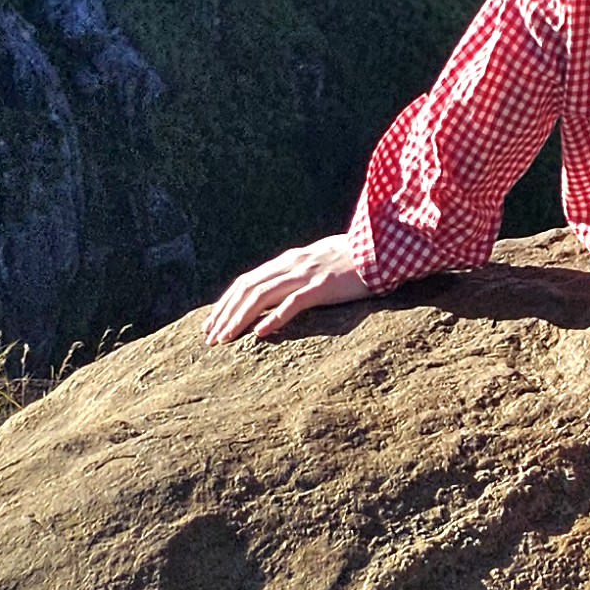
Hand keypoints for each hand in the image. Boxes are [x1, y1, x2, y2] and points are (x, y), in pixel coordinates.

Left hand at [202, 235, 371, 346]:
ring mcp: (306, 274)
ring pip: (262, 295)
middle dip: (224, 313)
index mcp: (289, 261)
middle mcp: (291, 265)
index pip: (247, 281)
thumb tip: (276, 296)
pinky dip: (274, 318)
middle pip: (248, 288)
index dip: (225, 302)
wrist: (380, 249)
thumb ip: (296, 275)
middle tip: (209, 338)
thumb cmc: (351, 261)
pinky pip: (293, 303)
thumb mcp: (317, 263)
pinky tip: (261, 333)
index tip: (211, 324)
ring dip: (239, 318)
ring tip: (225, 339)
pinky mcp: (323, 286)